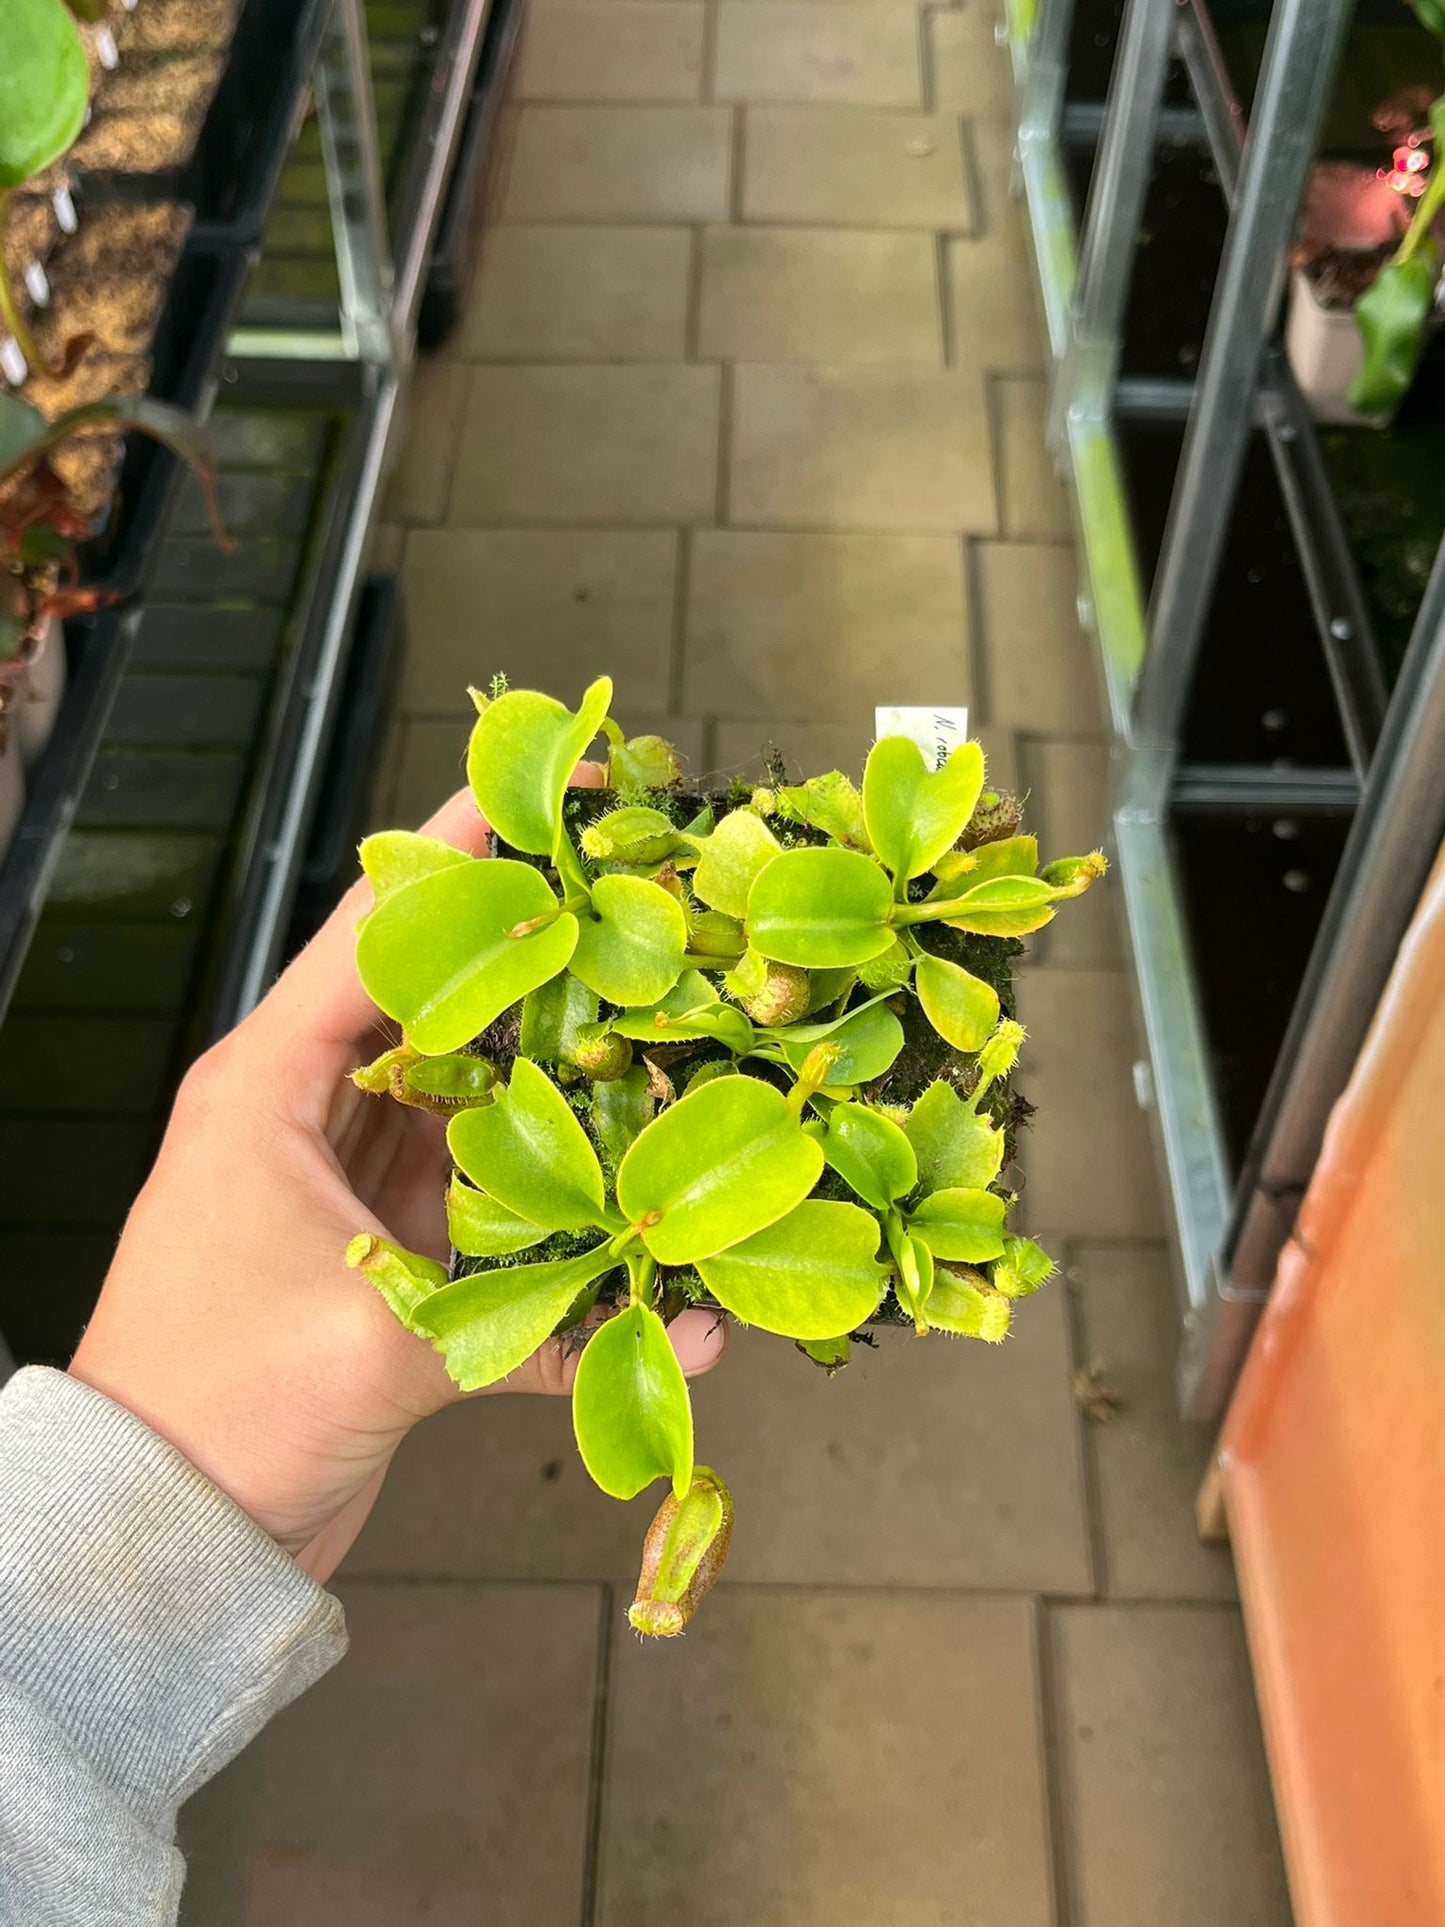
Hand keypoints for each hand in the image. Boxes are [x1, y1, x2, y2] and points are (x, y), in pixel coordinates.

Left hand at [69, 783, 725, 1582]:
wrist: (161, 1535)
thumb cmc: (223, 1407)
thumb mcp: (374, 1343)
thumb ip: (540, 1323)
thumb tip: (689, 1325)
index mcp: (265, 1089)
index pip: (372, 935)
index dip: (457, 857)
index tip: (537, 790)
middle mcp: (303, 1119)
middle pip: (434, 1007)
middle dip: (529, 961)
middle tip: (631, 909)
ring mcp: (344, 1189)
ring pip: (463, 1101)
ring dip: (546, 1077)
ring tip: (648, 1030)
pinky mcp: (376, 1260)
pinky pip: (472, 1206)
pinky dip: (542, 1214)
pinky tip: (630, 1225)